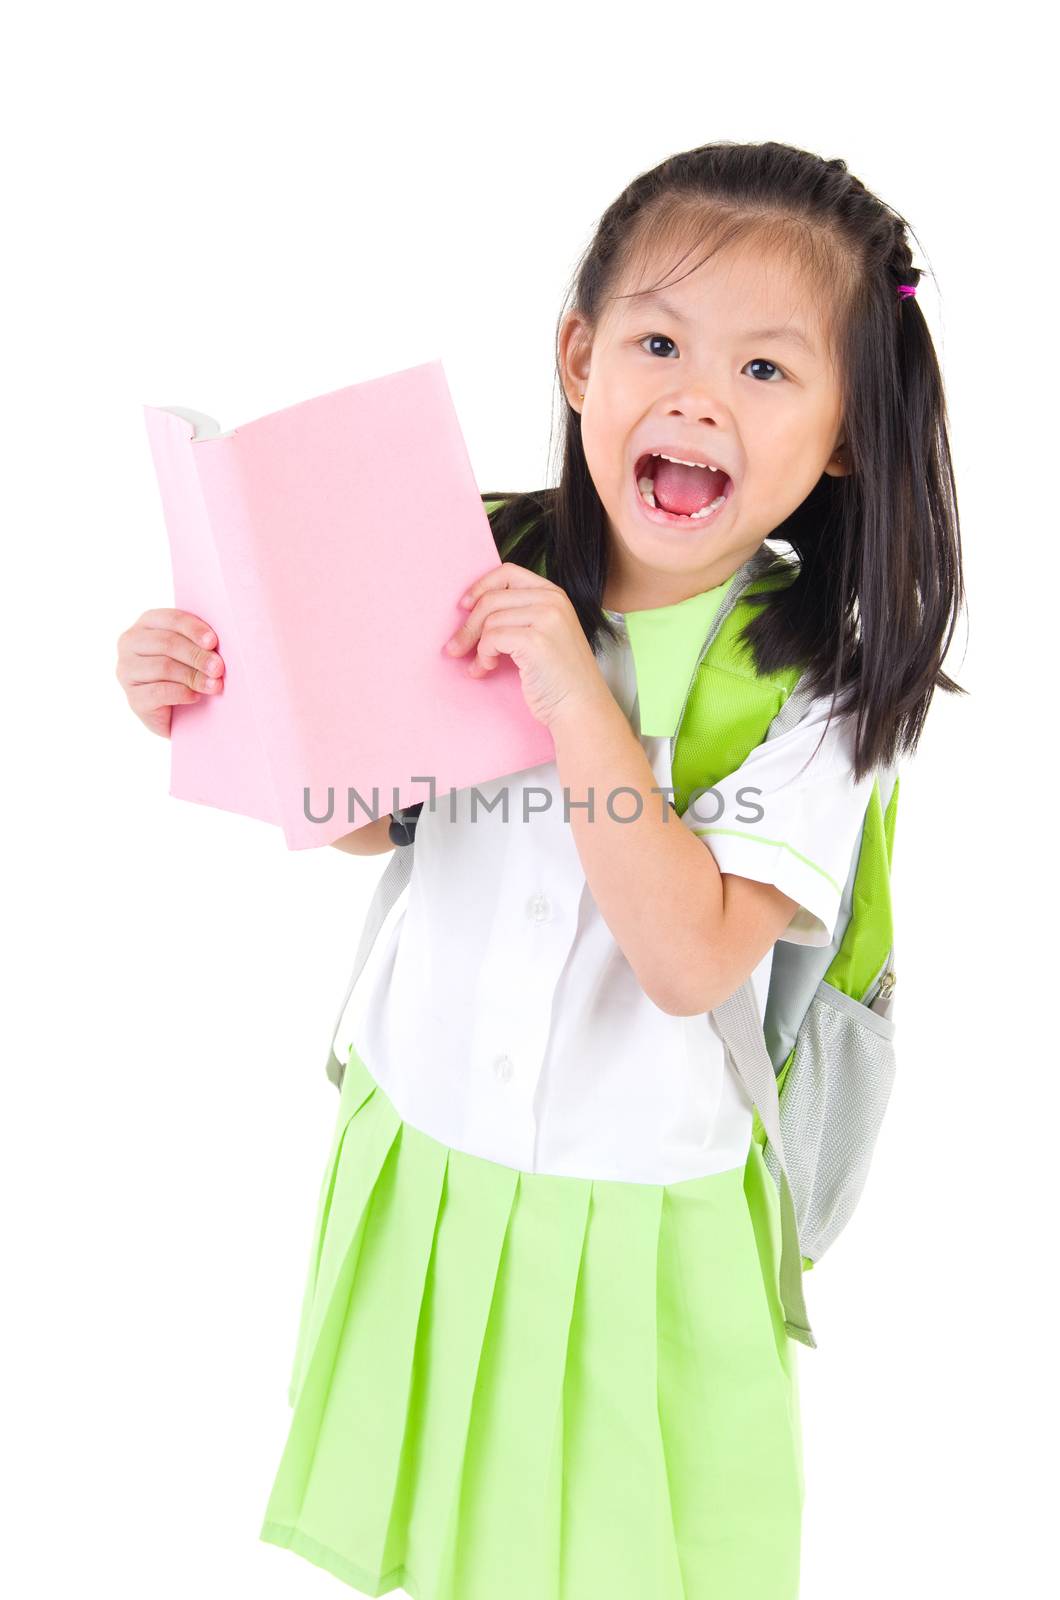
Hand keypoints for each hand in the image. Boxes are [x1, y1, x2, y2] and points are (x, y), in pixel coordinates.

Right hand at [115, 608, 224, 737]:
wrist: (177, 714)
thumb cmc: (188, 672)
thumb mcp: (193, 650)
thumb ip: (200, 641)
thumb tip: (215, 643)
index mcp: (147, 623)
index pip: (171, 619)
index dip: (193, 629)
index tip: (213, 642)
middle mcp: (131, 643)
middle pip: (167, 643)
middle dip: (197, 655)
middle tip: (218, 668)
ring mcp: (127, 671)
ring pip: (163, 667)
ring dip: (194, 676)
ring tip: (214, 685)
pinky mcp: (133, 698)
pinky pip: (159, 692)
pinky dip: (182, 693)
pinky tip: (196, 697)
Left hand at [443, 563, 607, 731]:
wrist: (581, 707)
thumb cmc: (560, 678)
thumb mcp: (545, 634)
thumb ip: (520, 615)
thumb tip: (470, 609)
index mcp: (555, 594)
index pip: (508, 572)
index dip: (481, 587)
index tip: (465, 606)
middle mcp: (553, 601)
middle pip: (492, 599)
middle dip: (468, 625)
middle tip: (455, 647)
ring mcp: (546, 619)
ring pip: (489, 620)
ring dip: (477, 647)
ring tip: (481, 666)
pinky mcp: (535, 641)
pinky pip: (491, 639)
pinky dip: (483, 656)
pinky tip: (488, 668)